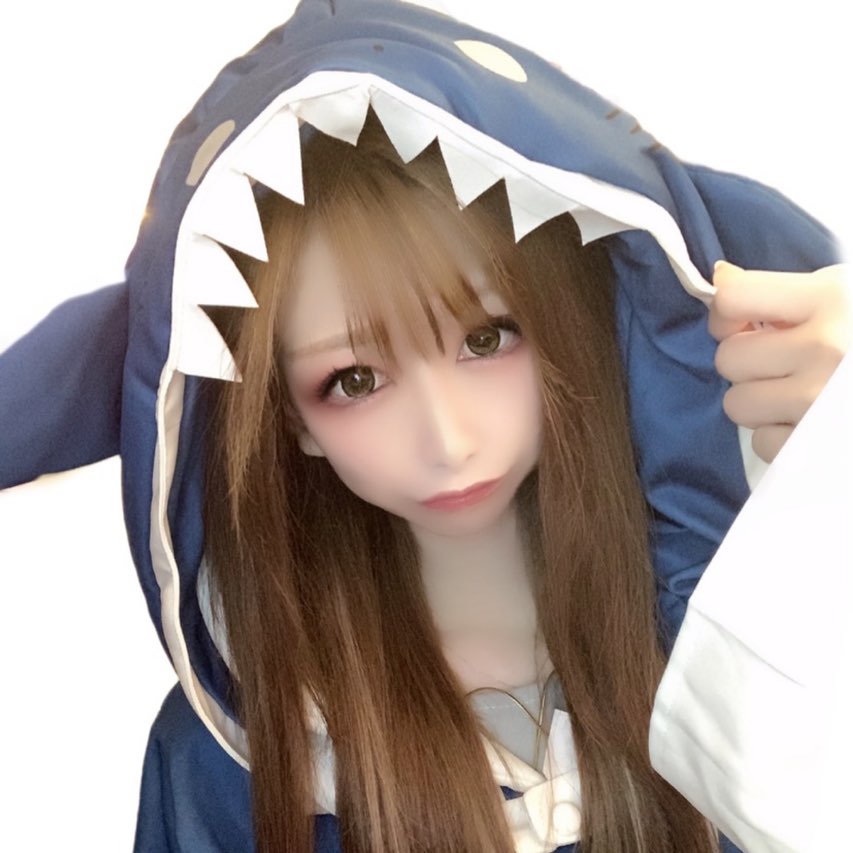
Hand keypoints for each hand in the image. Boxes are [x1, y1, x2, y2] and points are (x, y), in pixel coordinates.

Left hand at [709, 261, 849, 462]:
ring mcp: (820, 401)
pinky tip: (811, 421)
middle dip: (749, 361)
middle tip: (783, 360)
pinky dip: (782, 436)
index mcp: (831, 298)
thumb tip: (720, 278)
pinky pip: (764, 444)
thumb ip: (784, 292)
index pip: (732, 298)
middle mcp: (824, 348)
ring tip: (798, 391)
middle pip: (729, 359)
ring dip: (761, 401)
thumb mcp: (848, 293)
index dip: (728, 312)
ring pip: (738, 405)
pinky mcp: (820, 445)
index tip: (743, 320)